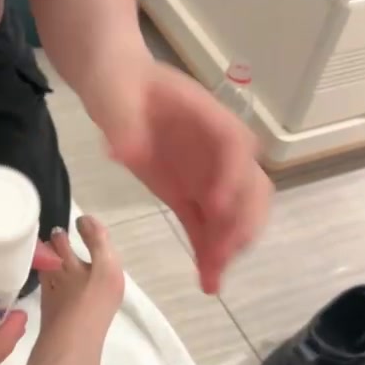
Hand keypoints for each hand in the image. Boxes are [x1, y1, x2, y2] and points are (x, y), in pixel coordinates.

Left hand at [103, 63, 271, 293]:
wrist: (117, 90)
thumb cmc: (120, 85)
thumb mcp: (114, 95)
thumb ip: (123, 124)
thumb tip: (128, 152)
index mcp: (208, 117)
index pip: (235, 146)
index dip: (231, 176)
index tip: (214, 204)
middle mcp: (219, 150)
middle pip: (250, 187)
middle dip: (239, 222)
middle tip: (218, 252)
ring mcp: (209, 175)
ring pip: (236, 214)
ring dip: (228, 246)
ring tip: (212, 278)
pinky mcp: (191, 196)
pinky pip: (207, 228)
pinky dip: (210, 253)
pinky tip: (207, 280)